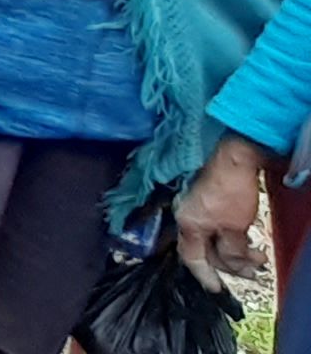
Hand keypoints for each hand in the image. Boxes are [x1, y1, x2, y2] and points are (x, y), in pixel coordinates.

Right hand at [176, 136, 272, 292]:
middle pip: (207, 251)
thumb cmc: (230, 188)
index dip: (206, 276)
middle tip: (253, 271)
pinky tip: (248, 240)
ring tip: (258, 256)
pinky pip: (219, 228)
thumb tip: (235, 267)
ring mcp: (198, 208)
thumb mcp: (235, 227)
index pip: (193, 258)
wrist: (235, 156)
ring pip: (216, 240)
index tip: (218, 289)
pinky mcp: (210, 201)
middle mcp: (188, 217)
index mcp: (188, 224)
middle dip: (231, 264)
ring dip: (237, 252)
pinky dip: (234, 238)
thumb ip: (232, 251)